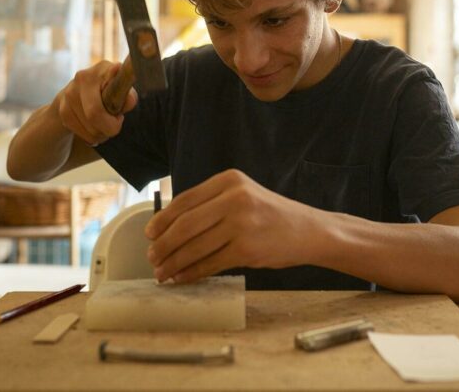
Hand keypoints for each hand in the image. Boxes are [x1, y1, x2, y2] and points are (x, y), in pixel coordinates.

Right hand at [54, 61, 137, 146]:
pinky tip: (94, 128)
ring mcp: (69, 92)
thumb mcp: (121, 92)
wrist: (78, 93)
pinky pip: (81, 132)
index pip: (111, 83)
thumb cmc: (107, 92)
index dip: (116, 93)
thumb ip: (128, 97)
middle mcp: (82, 77)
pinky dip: (91, 136)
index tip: (119, 99)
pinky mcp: (62, 108)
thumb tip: (129, 100)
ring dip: (101, 133)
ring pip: (89, 128)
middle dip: (109, 127)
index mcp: (102, 69)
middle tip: (115, 125)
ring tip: (104, 125)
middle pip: (95, 114)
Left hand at [144, 169, 319, 283]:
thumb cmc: (271, 215)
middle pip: (185, 224)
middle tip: (151, 257)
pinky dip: (192, 273)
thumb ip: (212, 203)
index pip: (185, 200)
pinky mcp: (247, 250)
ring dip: (174, 263)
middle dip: (163, 244)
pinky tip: (182, 278)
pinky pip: (210, 264)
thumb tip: (169, 226)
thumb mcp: (243, 196)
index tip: (149, 233)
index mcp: (229, 180)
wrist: (309, 231)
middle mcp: (235, 198)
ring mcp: (242, 224)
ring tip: (162, 272)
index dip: (162, 219)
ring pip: (195, 247)